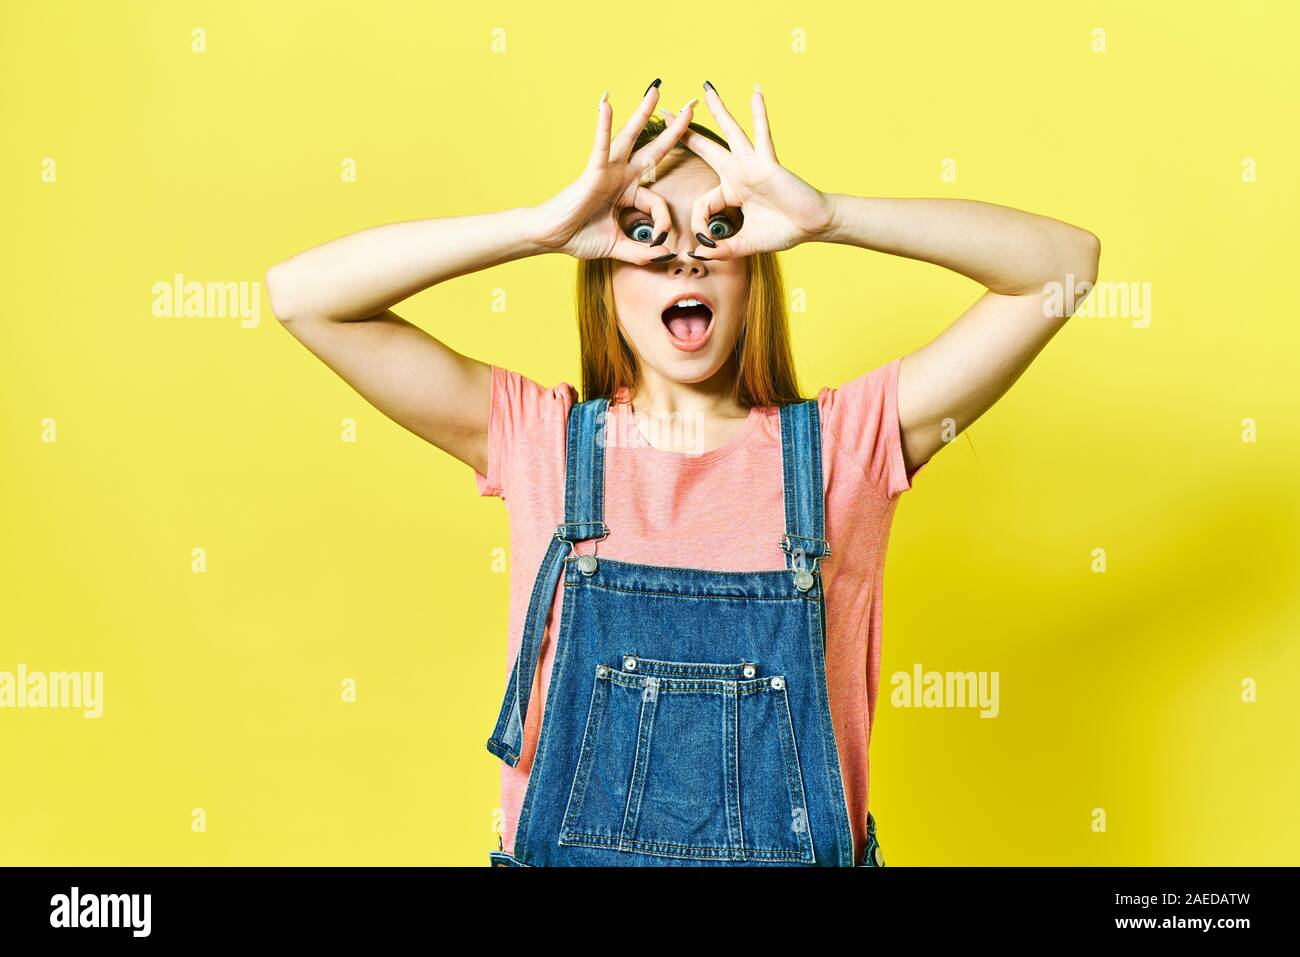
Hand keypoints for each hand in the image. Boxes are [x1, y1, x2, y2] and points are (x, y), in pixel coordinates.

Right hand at [526, 84, 697, 262]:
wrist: (553, 238)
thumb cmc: (580, 237)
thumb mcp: (619, 247)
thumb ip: (642, 252)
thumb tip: (665, 256)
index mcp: (629, 193)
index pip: (659, 202)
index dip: (663, 224)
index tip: (661, 242)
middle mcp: (621, 176)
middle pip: (653, 149)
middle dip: (674, 130)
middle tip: (691, 107)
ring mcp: (608, 170)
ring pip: (630, 138)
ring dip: (643, 112)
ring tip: (655, 90)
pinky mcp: (593, 171)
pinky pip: (601, 146)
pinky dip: (603, 126)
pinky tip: (606, 104)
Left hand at [666, 83, 835, 259]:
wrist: (811, 226)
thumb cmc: (782, 231)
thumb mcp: (744, 245)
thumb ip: (721, 250)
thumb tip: (697, 253)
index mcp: (730, 193)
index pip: (702, 202)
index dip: (698, 223)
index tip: (704, 241)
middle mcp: (738, 174)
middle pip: (706, 148)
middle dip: (684, 132)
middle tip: (666, 113)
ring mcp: (752, 164)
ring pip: (730, 133)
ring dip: (718, 111)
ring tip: (706, 90)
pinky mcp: (767, 162)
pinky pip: (762, 134)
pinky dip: (760, 113)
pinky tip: (756, 93)